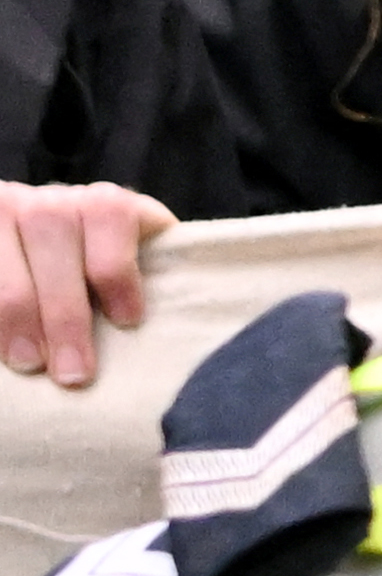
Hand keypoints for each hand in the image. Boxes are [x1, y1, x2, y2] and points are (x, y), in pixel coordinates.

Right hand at [0, 183, 173, 386]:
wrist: (40, 255)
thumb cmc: (102, 278)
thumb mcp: (135, 269)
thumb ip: (154, 280)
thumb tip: (171, 335)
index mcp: (104, 204)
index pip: (110, 216)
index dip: (119, 271)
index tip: (127, 322)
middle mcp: (50, 201)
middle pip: (53, 239)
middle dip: (65, 314)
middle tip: (74, 373)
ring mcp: (5, 212)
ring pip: (8, 261)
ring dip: (17, 317)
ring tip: (30, 363)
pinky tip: (0, 345)